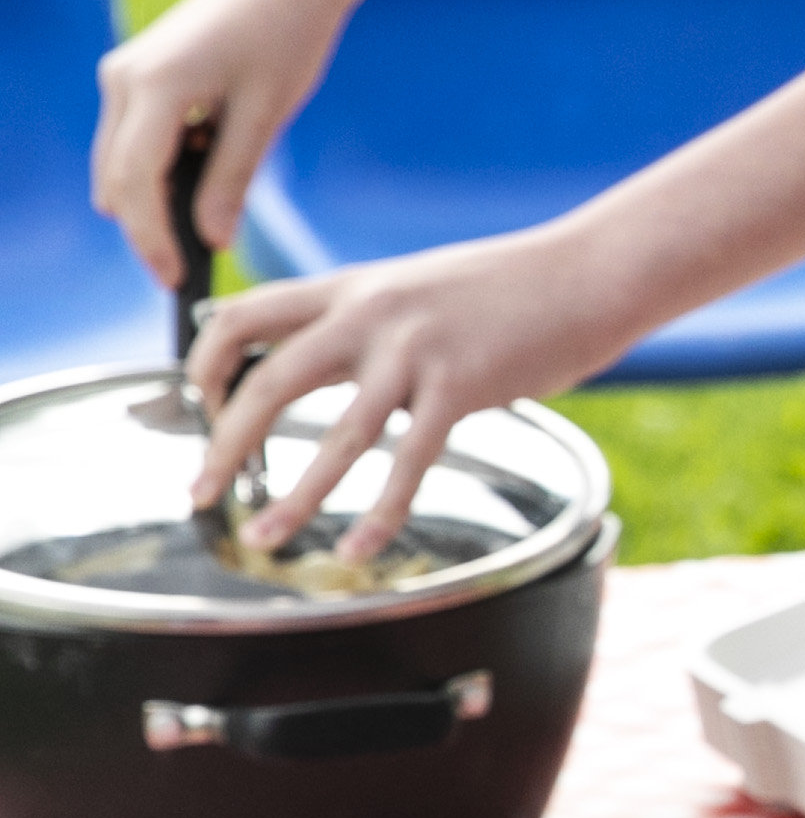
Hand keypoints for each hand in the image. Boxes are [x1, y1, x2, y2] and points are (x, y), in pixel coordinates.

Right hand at [91, 0, 355, 289]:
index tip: (174, 279)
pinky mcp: (135, 75)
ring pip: (120, 162)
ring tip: (197, 238)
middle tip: (185, 273)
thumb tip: (210, 238)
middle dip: (147, 228)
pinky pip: (133, 139)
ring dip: (150, 200)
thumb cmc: (288, 35)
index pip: (137, 182)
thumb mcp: (267, 113)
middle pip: (119, 178)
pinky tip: (199, 188)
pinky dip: (157, 169)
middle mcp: (124, 79)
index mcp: (155, 85)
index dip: (152, 238)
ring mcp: (123, 74)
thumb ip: (233, 177)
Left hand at [185, 224, 648, 555]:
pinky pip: (409, 461)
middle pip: (268, 382)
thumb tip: (337, 365)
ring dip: (295, 497)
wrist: (593, 269)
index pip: (243, 316)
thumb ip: (372, 320)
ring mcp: (416, 351)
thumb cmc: (517, 285)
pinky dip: (381, 512)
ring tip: (267, 539)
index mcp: (354, 288)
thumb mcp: (421, 286)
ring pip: (336, 437)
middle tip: (201, 491)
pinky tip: (362, 548)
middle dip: (223, 444)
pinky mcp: (462, 385)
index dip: (206, 364)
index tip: (198, 406)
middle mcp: (372, 315)